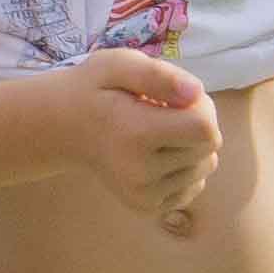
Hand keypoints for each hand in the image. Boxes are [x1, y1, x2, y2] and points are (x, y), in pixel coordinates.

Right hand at [59, 47, 220, 230]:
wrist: (64, 128)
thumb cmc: (96, 90)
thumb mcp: (119, 64)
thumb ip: (158, 74)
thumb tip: (196, 93)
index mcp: (135, 135)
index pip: (205, 129)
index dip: (202, 107)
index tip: (178, 97)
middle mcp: (140, 174)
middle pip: (209, 148)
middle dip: (197, 124)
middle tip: (166, 111)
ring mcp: (143, 196)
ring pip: (205, 167)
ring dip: (192, 146)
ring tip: (159, 131)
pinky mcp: (148, 207)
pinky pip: (195, 185)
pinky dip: (184, 166)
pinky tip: (157, 153)